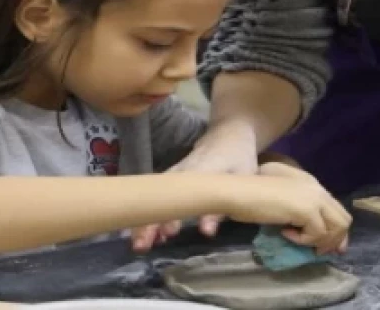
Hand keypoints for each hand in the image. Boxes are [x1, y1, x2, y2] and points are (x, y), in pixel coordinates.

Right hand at [130, 120, 259, 251]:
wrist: (228, 133)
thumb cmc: (238, 158)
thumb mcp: (240, 180)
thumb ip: (222, 206)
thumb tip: (205, 232)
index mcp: (199, 171)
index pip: (181, 194)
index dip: (173, 214)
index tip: (168, 233)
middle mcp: (181, 173)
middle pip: (161, 197)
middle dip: (150, 221)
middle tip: (141, 245)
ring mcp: (174, 174)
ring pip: (156, 197)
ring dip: (146, 219)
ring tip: (139, 244)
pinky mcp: (172, 178)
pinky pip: (158, 196)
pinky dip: (151, 212)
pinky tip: (148, 232)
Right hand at [224, 167, 350, 253]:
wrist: (237, 192)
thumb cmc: (250, 196)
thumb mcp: (282, 202)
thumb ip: (299, 211)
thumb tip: (316, 235)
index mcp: (311, 184)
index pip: (337, 209)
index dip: (336, 232)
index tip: (329, 248)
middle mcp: (316, 188)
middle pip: (344, 219)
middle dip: (334, 240)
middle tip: (318, 252)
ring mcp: (313, 197)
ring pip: (336, 228)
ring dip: (320, 241)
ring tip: (300, 243)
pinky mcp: (306, 209)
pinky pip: (317, 234)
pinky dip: (302, 240)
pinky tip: (285, 233)